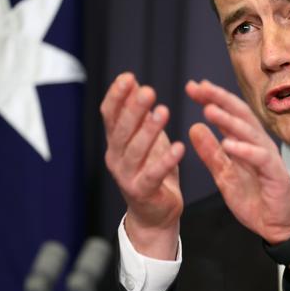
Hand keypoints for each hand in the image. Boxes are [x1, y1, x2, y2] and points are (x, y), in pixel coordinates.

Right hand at [101, 72, 184, 259]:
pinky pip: (154, 174)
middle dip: (134, 109)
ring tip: (163, 112)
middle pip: (122, 130)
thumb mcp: (143, 138)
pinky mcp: (142, 192)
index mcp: (115, 141)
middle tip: (148, 91)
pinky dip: (166, 161)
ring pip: (136, 150)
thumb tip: (133, 83)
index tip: (128, 77)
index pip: (109, 115)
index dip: (117, 96)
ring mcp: (126, 176)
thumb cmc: (151, 169)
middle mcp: (115, 157)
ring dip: (149, 130)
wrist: (154, 213)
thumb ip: (136, 114)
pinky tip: (179, 148)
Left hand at [186, 79, 289, 290]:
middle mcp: (259, 143)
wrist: (276, 226)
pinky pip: (260, 158)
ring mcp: (268, 157)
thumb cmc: (254, 197)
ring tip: (208, 110)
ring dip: (229, 120)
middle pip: (240, 114)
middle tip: (199, 87)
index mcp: (246, 141)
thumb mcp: (224, 174)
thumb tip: (194, 127)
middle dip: (219, 99)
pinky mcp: (275, 174)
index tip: (192, 86)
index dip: (212, 98)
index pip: (230, 112)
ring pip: (249, 132)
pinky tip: (228, 144)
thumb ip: (210, 153)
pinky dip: (244, 149)